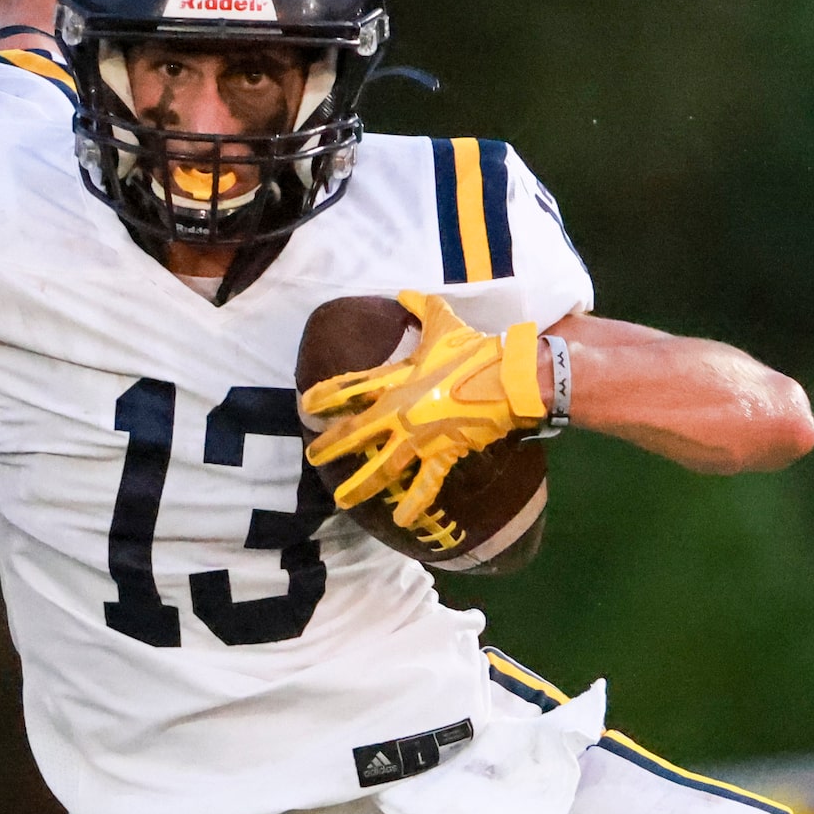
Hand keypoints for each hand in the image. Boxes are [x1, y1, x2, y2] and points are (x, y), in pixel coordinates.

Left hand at [302, 292, 546, 527]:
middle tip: (312, 457)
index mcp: (397, 377)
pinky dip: (415, 503)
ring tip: (340, 500)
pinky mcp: (443, 452)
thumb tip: (404, 291)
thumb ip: (419, 307)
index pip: (352, 386)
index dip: (327, 395)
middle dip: (332, 445)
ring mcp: (419, 435)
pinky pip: (426, 482)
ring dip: (361, 484)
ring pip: (383, 464)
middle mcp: (399, 409)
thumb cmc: (473, 348)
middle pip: (357, 430)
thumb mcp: (442, 321)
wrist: (508, 375)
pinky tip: (402, 522)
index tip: (305, 404)